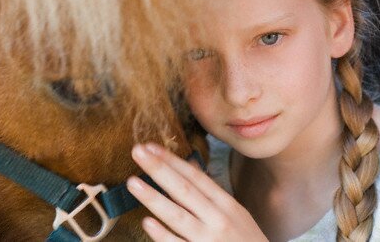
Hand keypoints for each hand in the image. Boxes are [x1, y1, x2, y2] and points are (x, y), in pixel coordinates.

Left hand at [127, 143, 267, 240]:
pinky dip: (163, 235)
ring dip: (154, 198)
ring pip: (178, 216)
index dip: (172, 160)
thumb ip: (210, 193)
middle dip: (159, 170)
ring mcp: (209, 240)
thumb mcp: (235, 212)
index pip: (195, 176)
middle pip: (184, 190)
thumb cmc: (245, 241)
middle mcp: (218, 219)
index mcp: (226, 204)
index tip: (151, 147)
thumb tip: (188, 166)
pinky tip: (147, 223)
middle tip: (137, 152)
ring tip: (133, 182)